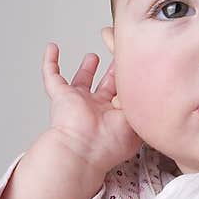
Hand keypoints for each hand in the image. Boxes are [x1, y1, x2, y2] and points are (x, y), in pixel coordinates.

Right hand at [41, 42, 141, 170]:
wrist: (84, 149)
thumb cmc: (111, 142)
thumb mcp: (137, 118)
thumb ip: (142, 100)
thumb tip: (148, 84)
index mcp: (116, 115)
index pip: (125, 93)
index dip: (131, 80)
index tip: (139, 64)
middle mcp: (97, 109)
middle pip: (106, 86)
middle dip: (113, 72)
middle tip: (121, 57)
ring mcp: (78, 102)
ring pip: (81, 81)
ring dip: (86, 69)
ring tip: (92, 56)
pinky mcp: (61, 96)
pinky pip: (51, 76)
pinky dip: (50, 61)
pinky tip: (52, 49)